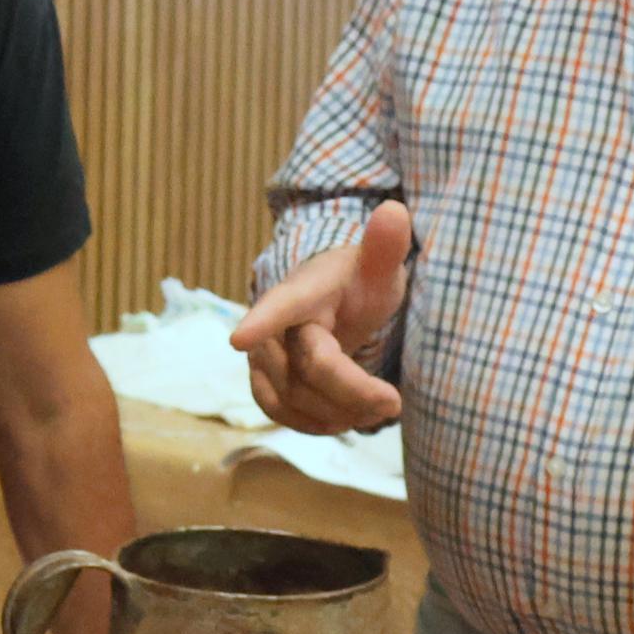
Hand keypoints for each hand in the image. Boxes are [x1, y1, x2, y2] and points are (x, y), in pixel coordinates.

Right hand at [228, 201, 411, 433]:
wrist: (329, 304)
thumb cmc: (357, 282)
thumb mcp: (378, 265)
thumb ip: (386, 244)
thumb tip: (395, 209)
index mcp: (300, 291)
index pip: (281, 307)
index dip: (260, 322)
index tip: (239, 339)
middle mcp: (271, 326)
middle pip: (307, 371)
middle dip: (353, 393)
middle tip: (394, 401)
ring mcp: (262, 356)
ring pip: (293, 399)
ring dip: (338, 414)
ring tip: (376, 410)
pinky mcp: (264, 382)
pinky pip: (280, 412)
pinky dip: (315, 424)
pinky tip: (347, 420)